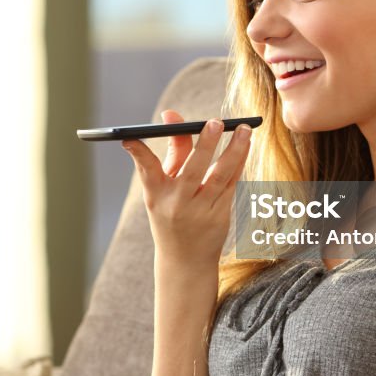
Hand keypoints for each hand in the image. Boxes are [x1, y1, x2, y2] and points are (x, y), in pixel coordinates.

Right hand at [122, 110, 252, 268]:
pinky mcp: (220, 216)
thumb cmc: (171, 214)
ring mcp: (201, 212)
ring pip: (221, 176)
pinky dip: (240, 163)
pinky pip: (232, 184)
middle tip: (215, 122)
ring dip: (235, 151)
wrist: (185, 261)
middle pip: (193, 170)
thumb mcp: (163, 188)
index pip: (146, 170)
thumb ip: (172, 151)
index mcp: (156, 195)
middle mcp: (177, 203)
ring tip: (244, 129)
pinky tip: (246, 145)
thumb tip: (172, 114)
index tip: (130, 136)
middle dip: (205, 145)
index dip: (138, 152)